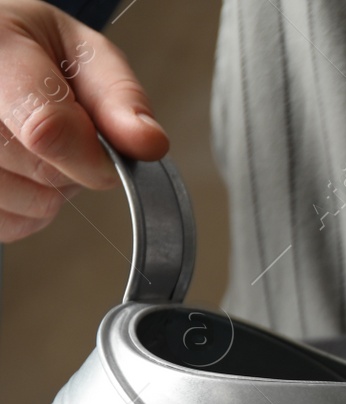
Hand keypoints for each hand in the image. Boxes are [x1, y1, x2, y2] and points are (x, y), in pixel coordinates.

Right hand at [0, 0, 166, 240]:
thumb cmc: (35, 53)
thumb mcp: (83, 54)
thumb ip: (119, 97)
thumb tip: (149, 143)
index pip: (46, 128)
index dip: (91, 156)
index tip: (107, 156)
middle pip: (41, 172)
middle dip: (73, 165)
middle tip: (65, 133)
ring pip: (27, 204)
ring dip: (50, 189)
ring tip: (34, 146)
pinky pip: (8, 226)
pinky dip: (26, 210)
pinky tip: (17, 171)